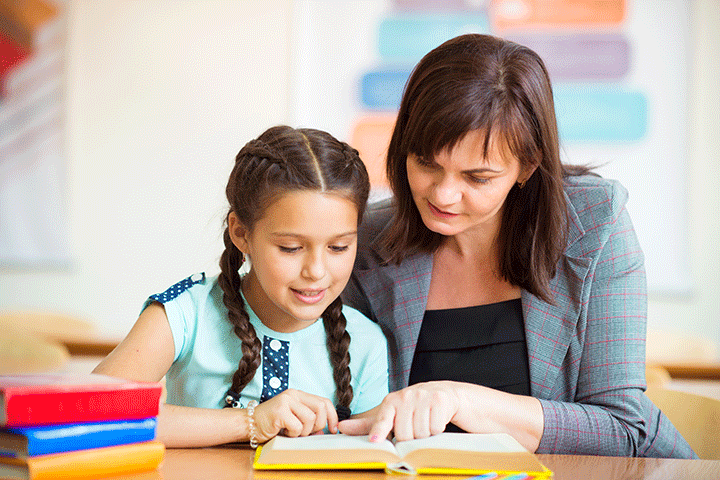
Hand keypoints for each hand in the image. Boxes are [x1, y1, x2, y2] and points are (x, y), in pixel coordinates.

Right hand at [252, 389, 337, 442]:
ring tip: (292, 432)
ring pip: (310, 419)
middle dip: (318, 425)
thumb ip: (309, 421)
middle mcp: (293, 394)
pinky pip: (297, 427)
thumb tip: (325, 430)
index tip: (333, 429)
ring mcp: (286, 401)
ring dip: (304, 432)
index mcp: (299, 394)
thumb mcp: (294, 419)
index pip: (324, 401)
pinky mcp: (280, 411)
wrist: (248, 423)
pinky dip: (293, 434)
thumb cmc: (271, 423)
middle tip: (307, 432)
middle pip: (320, 408)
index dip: (332, 416)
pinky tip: (284, 432)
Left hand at [338, 381, 459, 441]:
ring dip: (425, 434)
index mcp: (391, 401)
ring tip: (425, 422)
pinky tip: (436, 419)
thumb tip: (341, 427)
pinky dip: (437, 429)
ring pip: (420, 433)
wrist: (445, 394)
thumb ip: (368, 424)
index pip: (383, 418)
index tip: (375, 440)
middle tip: (414, 426)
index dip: (379, 430)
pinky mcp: (439, 400)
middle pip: (404, 434)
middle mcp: (405, 396)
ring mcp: (423, 396)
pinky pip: (435, 428)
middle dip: (411, 437)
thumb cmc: (414, 407)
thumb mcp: (392, 414)